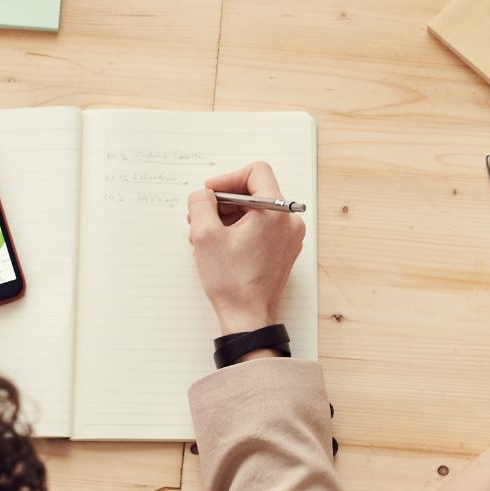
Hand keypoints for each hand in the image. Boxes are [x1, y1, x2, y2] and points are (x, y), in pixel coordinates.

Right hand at [187, 162, 304, 333]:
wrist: (248, 318)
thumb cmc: (231, 282)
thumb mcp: (205, 235)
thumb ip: (201, 203)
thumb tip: (203, 195)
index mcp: (276, 212)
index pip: (256, 172)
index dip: (228, 179)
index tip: (209, 194)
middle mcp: (289, 222)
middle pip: (255, 192)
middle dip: (223, 201)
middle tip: (200, 216)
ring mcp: (289, 237)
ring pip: (255, 211)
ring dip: (227, 217)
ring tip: (203, 235)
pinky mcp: (283, 250)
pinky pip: (261, 228)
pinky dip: (239, 230)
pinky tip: (218, 246)